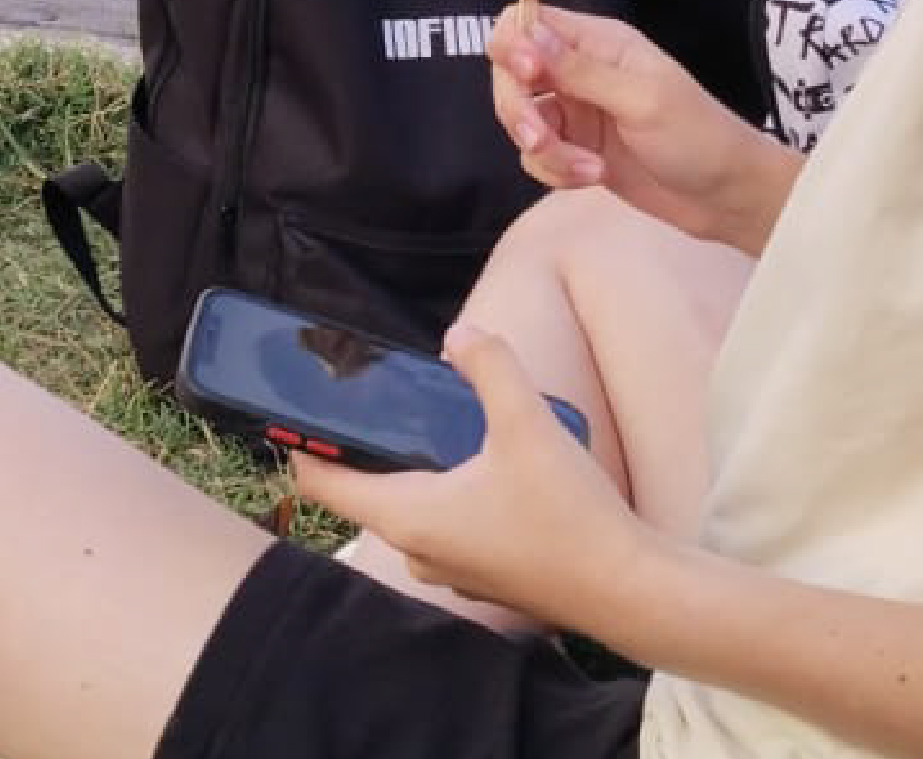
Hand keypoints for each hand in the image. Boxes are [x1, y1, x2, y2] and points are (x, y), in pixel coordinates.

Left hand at [291, 323, 647, 629]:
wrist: (629, 591)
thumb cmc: (567, 514)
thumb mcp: (525, 421)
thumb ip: (489, 364)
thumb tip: (459, 332)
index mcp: (408, 517)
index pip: (326, 482)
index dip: (304, 442)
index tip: (293, 404)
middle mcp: (418, 552)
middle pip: (365, 492)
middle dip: (363, 444)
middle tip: (371, 394)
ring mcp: (453, 571)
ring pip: (408, 511)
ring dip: (409, 469)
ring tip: (429, 420)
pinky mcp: (486, 576)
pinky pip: (443, 527)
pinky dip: (443, 493)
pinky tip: (479, 463)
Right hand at [491, 6, 798, 255]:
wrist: (728, 197)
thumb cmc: (697, 137)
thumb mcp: (641, 99)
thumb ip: (579, 70)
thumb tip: (524, 31)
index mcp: (598, 42)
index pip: (528, 22)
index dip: (513, 45)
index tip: (527, 78)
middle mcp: (579, 71)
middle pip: (512, 74)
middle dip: (518, 110)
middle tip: (540, 138)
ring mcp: (576, 112)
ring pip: (521, 119)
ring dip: (543, 150)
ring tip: (586, 171)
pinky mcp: (576, 151)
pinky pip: (537, 156)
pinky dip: (554, 171)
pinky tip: (592, 179)